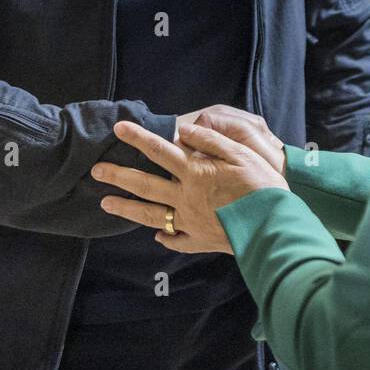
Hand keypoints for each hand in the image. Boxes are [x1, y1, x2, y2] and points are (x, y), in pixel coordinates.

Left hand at [93, 118, 288, 253]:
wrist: (273, 228)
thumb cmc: (262, 187)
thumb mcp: (241, 154)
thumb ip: (211, 141)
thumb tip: (185, 130)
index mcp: (195, 172)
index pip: (160, 150)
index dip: (138, 138)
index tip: (118, 129)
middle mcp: (186, 197)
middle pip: (145, 184)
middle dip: (118, 175)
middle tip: (96, 170)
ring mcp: (190, 221)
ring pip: (150, 214)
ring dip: (126, 208)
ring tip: (105, 203)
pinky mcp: (200, 240)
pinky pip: (176, 239)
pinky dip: (164, 237)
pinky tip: (156, 236)